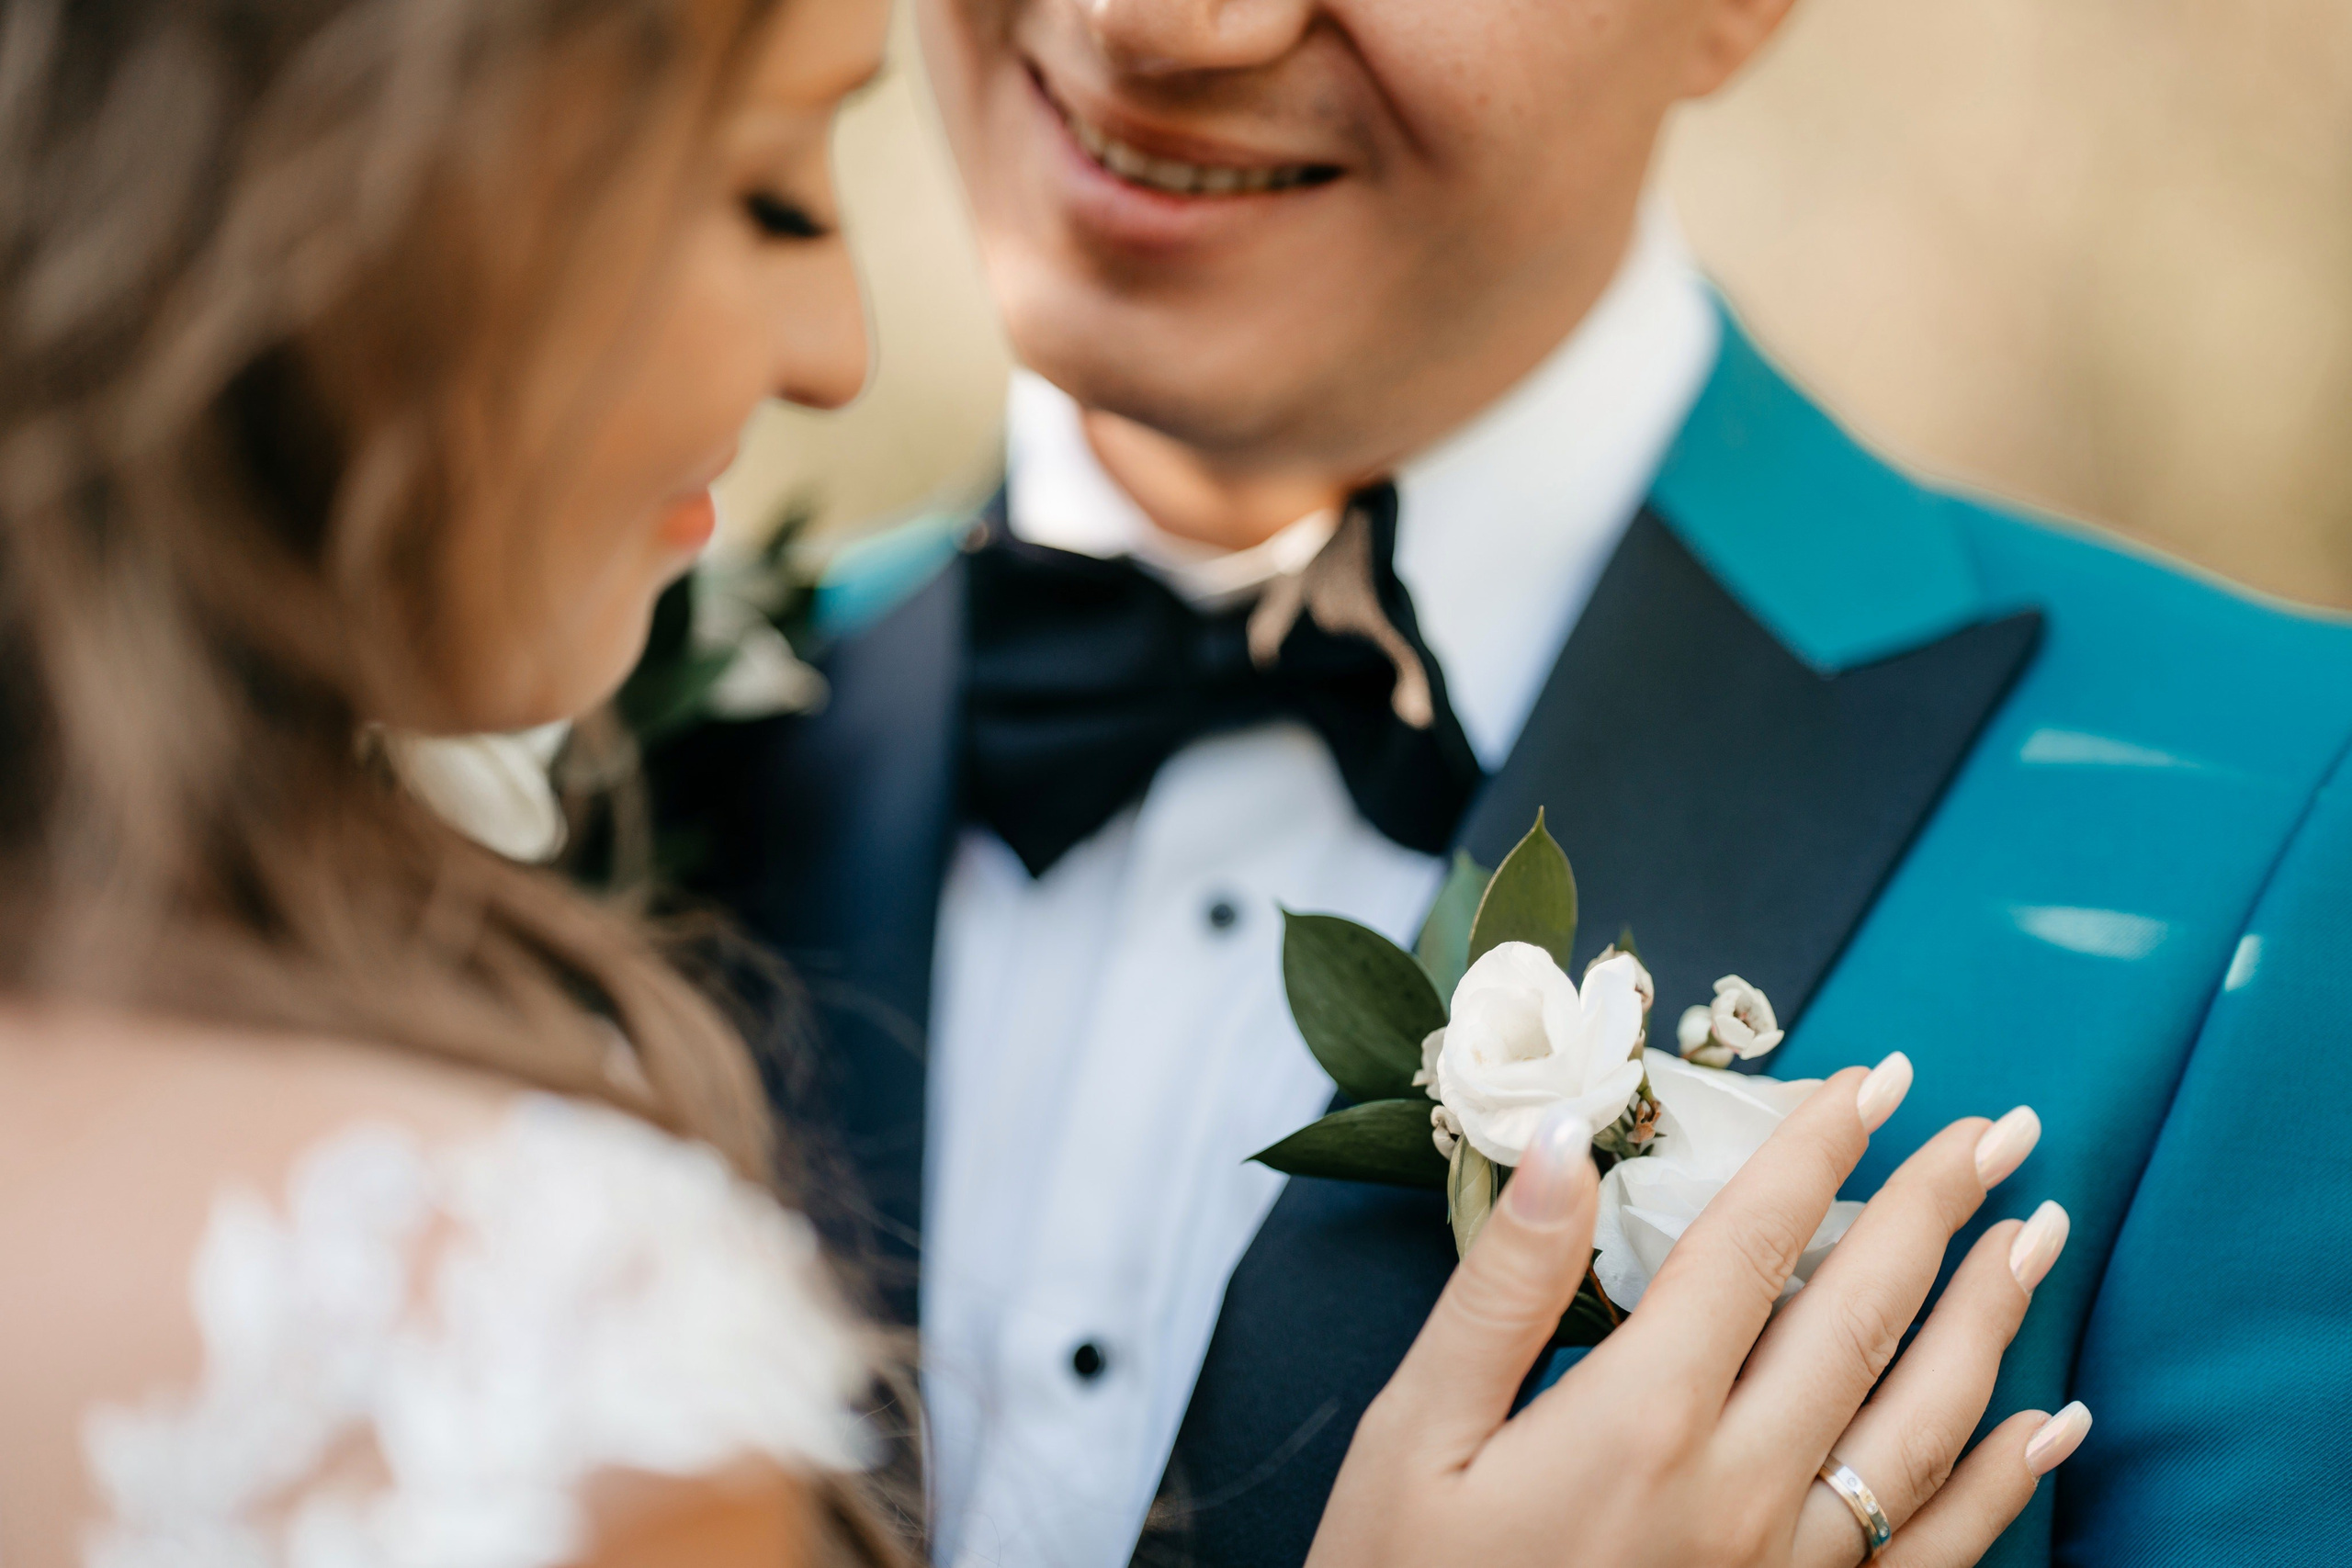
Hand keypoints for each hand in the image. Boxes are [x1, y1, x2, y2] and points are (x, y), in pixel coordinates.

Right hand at [1309, 1056, 2089, 1567]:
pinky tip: (2052, 1423)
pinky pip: (1939, 1551)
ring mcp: (1786, 1567)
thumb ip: (1503, 1287)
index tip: (1878, 1077)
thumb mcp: (1416, 1432)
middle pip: (1861, 1315)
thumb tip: (1566, 1141)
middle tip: (1998, 1128)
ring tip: (2036, 1232)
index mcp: (1638, 1417)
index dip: (1820, 1149)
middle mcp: (1737, 1486)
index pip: (1753, 1244)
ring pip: (1924, 1422)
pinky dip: (2007, 1482)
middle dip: (1938, 1207)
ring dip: (1990, 1317)